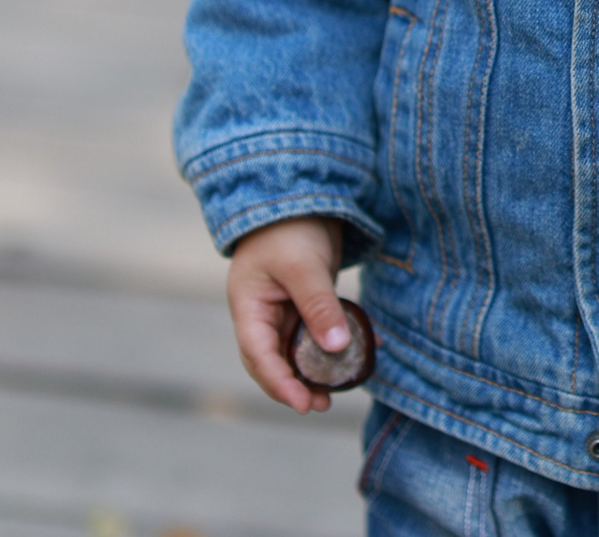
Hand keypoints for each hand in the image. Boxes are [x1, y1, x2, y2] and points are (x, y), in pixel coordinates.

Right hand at [226, 216, 348, 412]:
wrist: (299, 193)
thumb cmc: (290, 227)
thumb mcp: (303, 267)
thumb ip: (319, 306)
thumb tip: (337, 348)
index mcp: (248, 306)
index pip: (258, 354)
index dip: (279, 382)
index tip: (302, 403)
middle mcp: (261, 313)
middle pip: (272, 360)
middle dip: (293, 385)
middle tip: (320, 405)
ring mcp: (282, 309)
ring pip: (293, 351)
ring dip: (310, 373)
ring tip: (334, 393)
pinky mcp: (304, 303)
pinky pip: (313, 334)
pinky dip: (327, 349)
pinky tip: (350, 358)